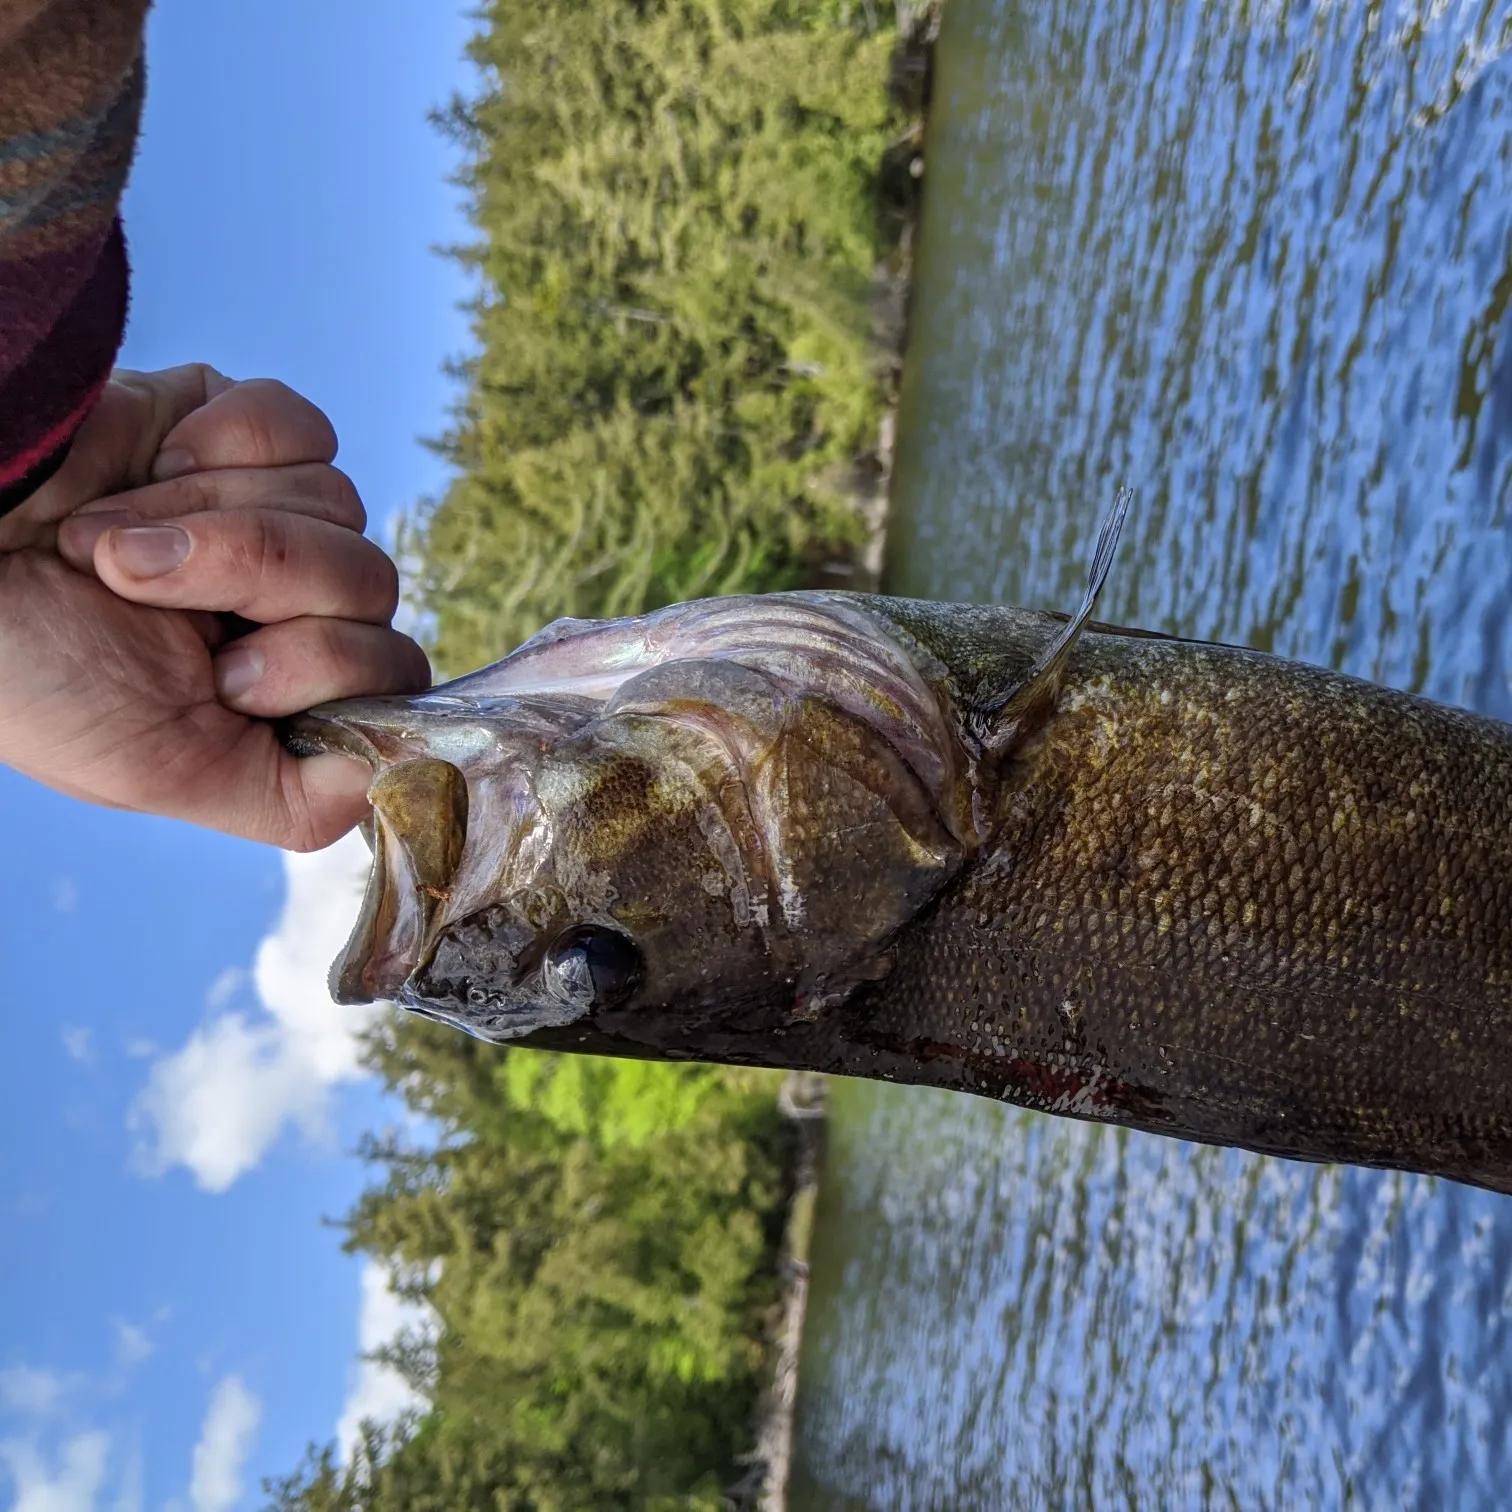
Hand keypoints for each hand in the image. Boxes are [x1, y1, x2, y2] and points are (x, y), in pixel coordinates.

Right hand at [0, 364, 430, 849]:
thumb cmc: (32, 671)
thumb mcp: (165, 771)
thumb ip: (294, 800)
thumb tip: (405, 771)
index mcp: (288, 685)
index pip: (394, 669)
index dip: (320, 665)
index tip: (226, 678)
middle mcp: (290, 601)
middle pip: (370, 581)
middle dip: (252, 581)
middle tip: (136, 593)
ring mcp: (270, 509)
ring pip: (335, 502)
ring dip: (207, 519)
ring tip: (107, 541)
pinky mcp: (239, 428)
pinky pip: (300, 427)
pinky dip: (218, 443)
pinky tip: (149, 464)